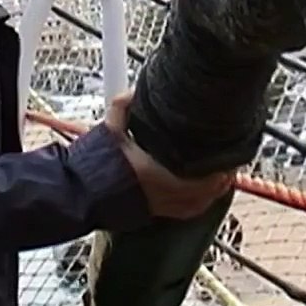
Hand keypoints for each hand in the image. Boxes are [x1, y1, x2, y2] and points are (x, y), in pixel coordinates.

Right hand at [104, 92, 235, 219]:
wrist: (77, 194)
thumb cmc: (94, 165)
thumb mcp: (109, 132)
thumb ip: (122, 109)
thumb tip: (131, 92)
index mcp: (157, 175)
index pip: (200, 179)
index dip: (218, 172)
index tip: (228, 159)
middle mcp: (161, 195)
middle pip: (203, 194)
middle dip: (219, 181)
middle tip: (228, 167)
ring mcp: (157, 207)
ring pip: (196, 207)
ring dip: (210, 195)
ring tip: (219, 180)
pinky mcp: (151, 213)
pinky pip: (184, 214)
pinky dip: (197, 206)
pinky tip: (200, 197)